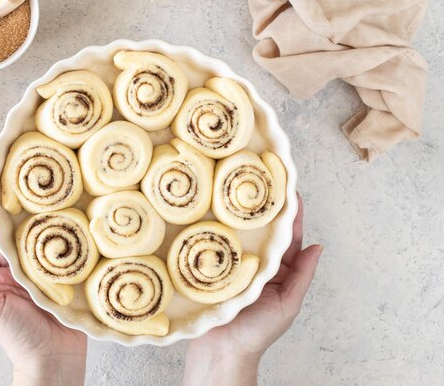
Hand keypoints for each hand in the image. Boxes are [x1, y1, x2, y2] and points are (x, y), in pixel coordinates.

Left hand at [0, 202, 86, 385]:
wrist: (54, 360)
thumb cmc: (20, 339)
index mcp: (0, 277)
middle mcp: (21, 272)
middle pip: (15, 237)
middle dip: (13, 215)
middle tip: (14, 191)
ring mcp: (44, 274)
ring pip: (39, 242)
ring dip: (38, 223)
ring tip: (38, 202)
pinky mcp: (67, 278)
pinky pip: (64, 254)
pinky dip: (63, 240)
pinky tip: (65, 225)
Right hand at [183, 194, 322, 385]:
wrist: (221, 351)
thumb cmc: (256, 333)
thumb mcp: (288, 305)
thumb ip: (302, 276)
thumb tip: (317, 248)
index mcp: (278, 271)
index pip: (287, 238)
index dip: (291, 215)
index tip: (291, 190)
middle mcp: (257, 264)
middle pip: (263, 231)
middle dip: (265, 208)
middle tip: (264, 180)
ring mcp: (234, 264)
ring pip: (241, 234)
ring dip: (242, 215)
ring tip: (241, 190)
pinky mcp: (213, 267)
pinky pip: (218, 244)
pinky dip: (219, 229)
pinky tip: (217, 213)